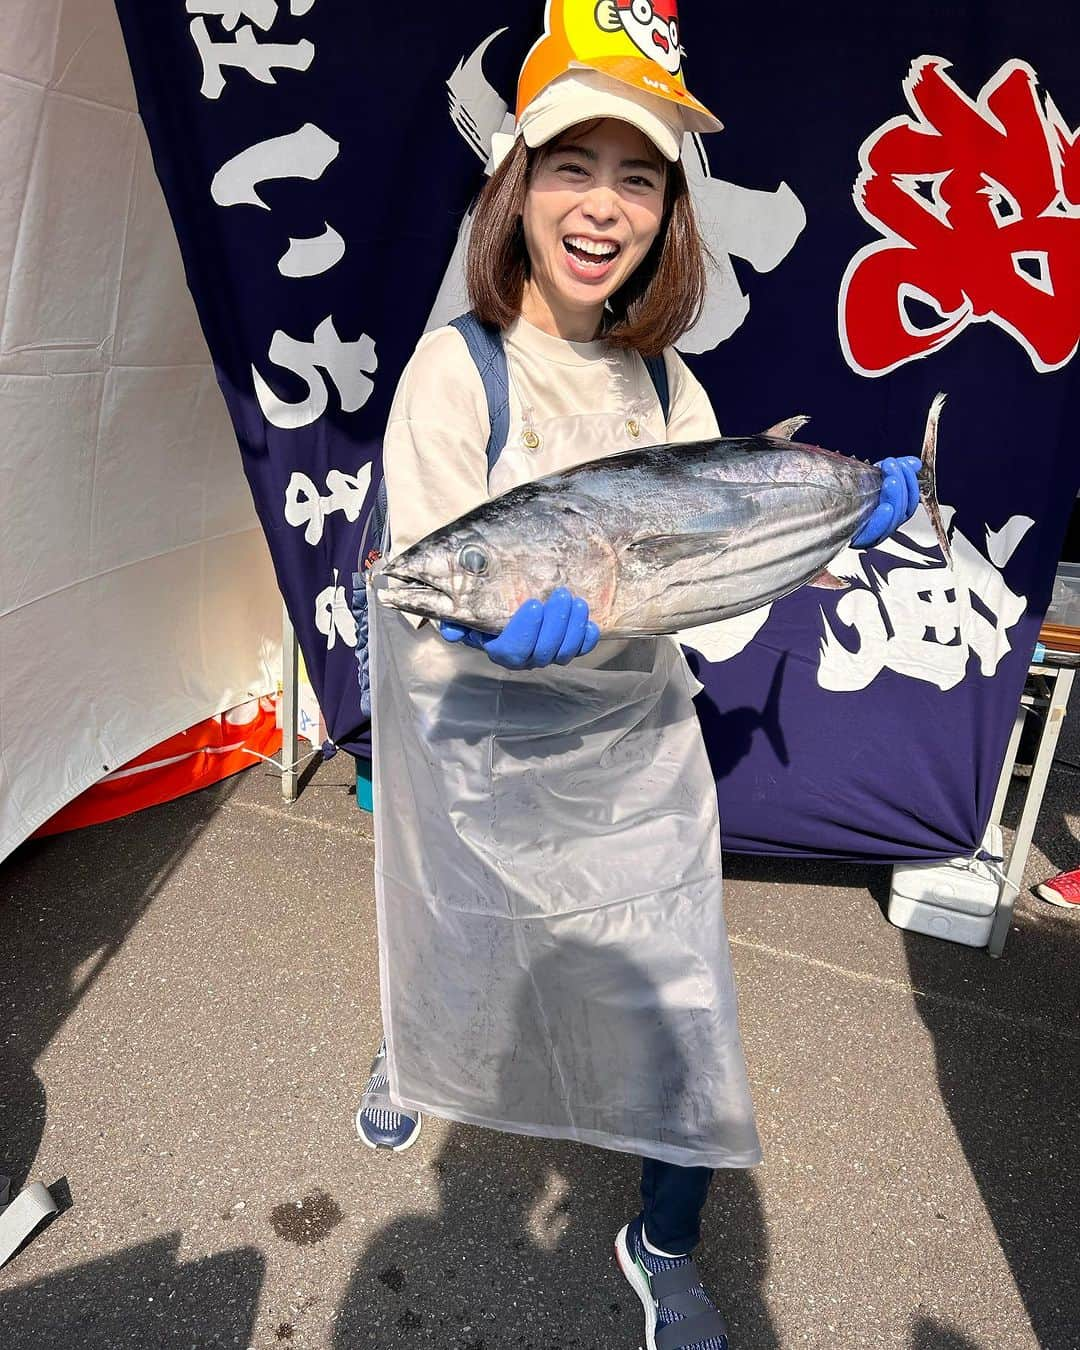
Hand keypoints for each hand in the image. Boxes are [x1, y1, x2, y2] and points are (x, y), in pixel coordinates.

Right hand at [439, 588, 599, 668]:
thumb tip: (452, 630)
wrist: (501, 609)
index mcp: (498, 650)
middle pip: (543, 652)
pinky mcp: (564, 649)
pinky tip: (590, 623)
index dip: (525, 631)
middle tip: (562, 595)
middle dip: (556, 624)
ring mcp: (545, 656)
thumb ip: (456, 621)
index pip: (512, 650)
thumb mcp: (464, 614)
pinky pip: (579, 651)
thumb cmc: (483, 610)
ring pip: (563, 653)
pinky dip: (587, 640)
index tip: (532, 604)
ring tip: (576, 602)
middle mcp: (524, 659)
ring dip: (573, 628)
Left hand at [851, 456, 921, 547]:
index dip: (911, 483)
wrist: (820, 504)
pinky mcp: (856, 540)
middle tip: (892, 466)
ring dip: (895, 498)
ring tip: (891, 481)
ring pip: (893, 521)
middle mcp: (883, 526)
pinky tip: (885, 508)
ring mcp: (871, 535)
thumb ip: (895, 471)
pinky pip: (874, 535)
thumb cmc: (848, 493)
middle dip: (901, 486)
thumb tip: (914, 464)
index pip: (910, 502)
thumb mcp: (873, 478)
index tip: (904, 464)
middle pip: (903, 511)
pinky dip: (882, 520)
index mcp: (891, 514)